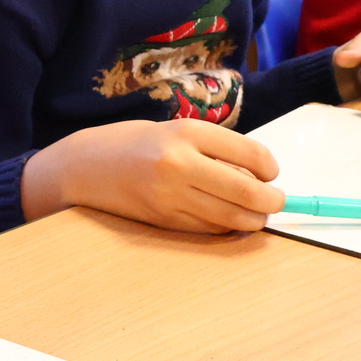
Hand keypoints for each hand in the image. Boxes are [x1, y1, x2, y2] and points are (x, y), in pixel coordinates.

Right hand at [21, 119, 285, 233]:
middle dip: (272, 201)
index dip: (270, 168)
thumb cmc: (131, 143)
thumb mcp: (172, 131)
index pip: (250, 154)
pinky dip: (226, 227)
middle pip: (247, 191)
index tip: (271, 173)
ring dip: (253, 219)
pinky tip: (224, 218)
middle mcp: (179, 163)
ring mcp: (171, 195)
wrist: (83, 167)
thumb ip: (211, 149)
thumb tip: (257, 177)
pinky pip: (210, 230)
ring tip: (255, 213)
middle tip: (277, 201)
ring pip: (232, 217)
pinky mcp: (164, 220)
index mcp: (185, 132)